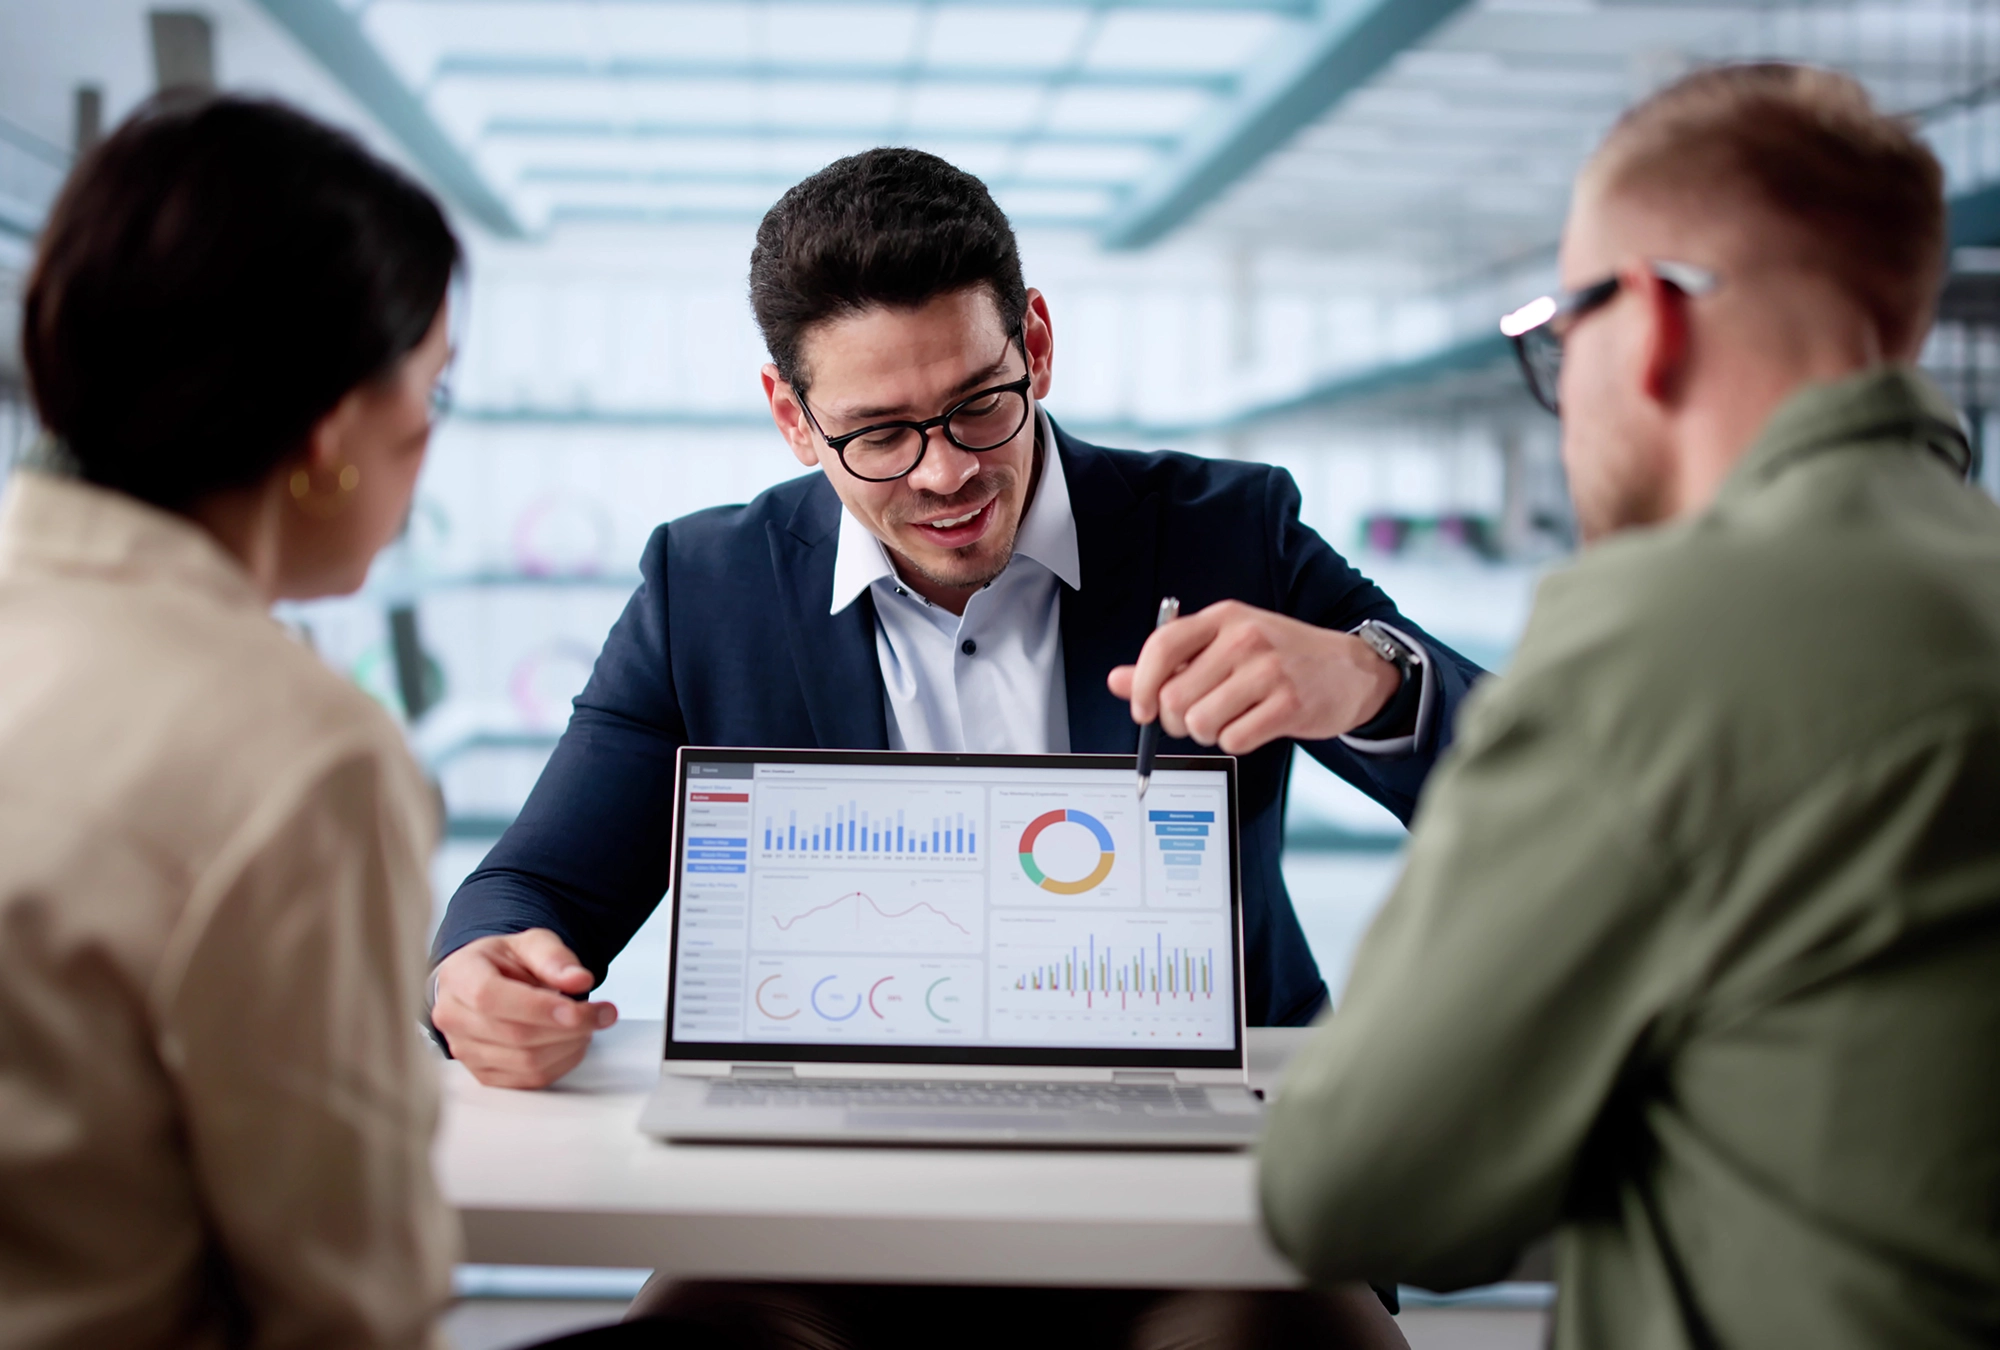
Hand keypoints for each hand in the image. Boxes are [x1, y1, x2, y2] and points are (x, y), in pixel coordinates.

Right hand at [431, 929, 616, 1088]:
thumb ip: (554, 957)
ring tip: (588, 1025)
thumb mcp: (530, 943)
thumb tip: (579, 980)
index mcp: (459, 976)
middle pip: (514, 1034)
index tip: (578, 1009)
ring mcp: (465, 1051)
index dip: (538, 1008)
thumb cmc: (504, 963)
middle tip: (603, 1013)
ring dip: (570, 1046)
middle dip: (569, 1027)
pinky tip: (574, 1043)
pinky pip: (528, 1080)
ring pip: (525, 1062)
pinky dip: (562, 1064)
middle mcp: (453, 1017)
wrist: (484, 983)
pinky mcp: (483, 1074)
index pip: (491, 998)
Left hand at [1106, 600, 1400, 755]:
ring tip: (1228, 720)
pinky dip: (1235, 743)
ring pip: (1201, 722)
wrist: (1351, 670)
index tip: (1142, 710)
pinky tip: (1252, 727)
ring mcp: (1269, 671)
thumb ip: (1171, 664)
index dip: (1140, 685)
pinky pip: (1235, 740)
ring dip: (1207, 734)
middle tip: (1194, 720)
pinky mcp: (1289, 704)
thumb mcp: (1225, 646)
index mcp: (1224, 618)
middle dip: (1177, 721)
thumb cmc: (1281, 657)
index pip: (1162, 646)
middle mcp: (1244, 639)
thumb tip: (1117, 681)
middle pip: (1175, 697)